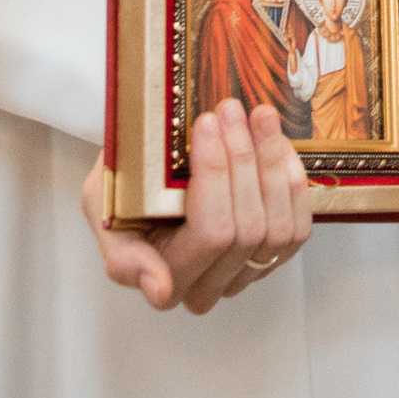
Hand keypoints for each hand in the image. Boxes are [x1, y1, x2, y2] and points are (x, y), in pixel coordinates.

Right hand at [82, 98, 312, 318]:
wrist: (144, 171)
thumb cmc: (122, 185)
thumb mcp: (101, 207)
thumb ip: (124, 256)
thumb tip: (159, 290)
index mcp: (166, 280)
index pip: (211, 232)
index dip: (216, 174)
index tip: (206, 122)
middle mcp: (207, 288)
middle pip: (247, 225)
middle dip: (242, 156)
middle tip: (229, 107)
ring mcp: (242, 275)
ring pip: (278, 228)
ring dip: (271, 163)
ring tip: (256, 115)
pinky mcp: (271, 257)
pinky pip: (297, 229)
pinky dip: (292, 182)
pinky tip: (277, 145)